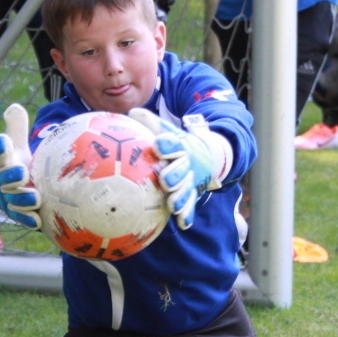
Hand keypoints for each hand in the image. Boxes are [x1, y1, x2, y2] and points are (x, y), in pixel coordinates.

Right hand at [0, 104, 40, 229]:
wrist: (26, 192)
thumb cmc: (22, 166)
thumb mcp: (19, 148)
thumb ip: (17, 129)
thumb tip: (15, 108)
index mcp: (3, 163)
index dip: (1, 148)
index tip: (4, 140)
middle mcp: (3, 182)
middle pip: (4, 180)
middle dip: (11, 177)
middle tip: (22, 173)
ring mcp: (9, 200)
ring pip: (13, 201)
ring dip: (23, 199)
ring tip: (36, 196)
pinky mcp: (19, 215)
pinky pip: (22, 219)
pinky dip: (28, 220)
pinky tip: (37, 220)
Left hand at [129, 108, 221, 230]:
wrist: (206, 155)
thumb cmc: (174, 143)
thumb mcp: (167, 130)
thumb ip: (150, 123)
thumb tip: (131, 113)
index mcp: (180, 146)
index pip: (175, 144)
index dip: (168, 145)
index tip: (158, 146)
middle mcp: (187, 164)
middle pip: (182, 170)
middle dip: (174, 175)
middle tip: (165, 180)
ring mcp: (191, 181)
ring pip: (187, 191)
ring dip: (180, 198)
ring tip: (173, 205)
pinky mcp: (193, 195)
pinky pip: (191, 207)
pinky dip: (188, 215)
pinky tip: (183, 224)